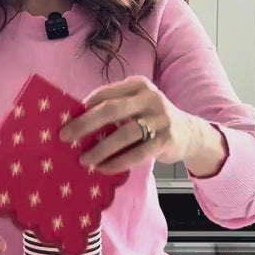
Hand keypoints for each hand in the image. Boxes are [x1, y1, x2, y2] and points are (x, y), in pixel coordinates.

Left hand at [59, 76, 194, 173]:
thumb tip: (75, 121)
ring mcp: (160, 118)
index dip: (83, 107)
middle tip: (66, 137)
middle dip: (85, 124)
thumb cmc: (151, 119)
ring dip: (100, 148)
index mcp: (138, 85)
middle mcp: (150, 97)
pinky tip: (103, 169)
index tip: (65, 121)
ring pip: (124, 134)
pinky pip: (137, 153)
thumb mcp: (136, 105)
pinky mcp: (166, 139)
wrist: (189, 133)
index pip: (105, 93)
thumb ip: (114, 108)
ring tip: (84, 159)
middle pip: (111, 109)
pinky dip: (118, 162)